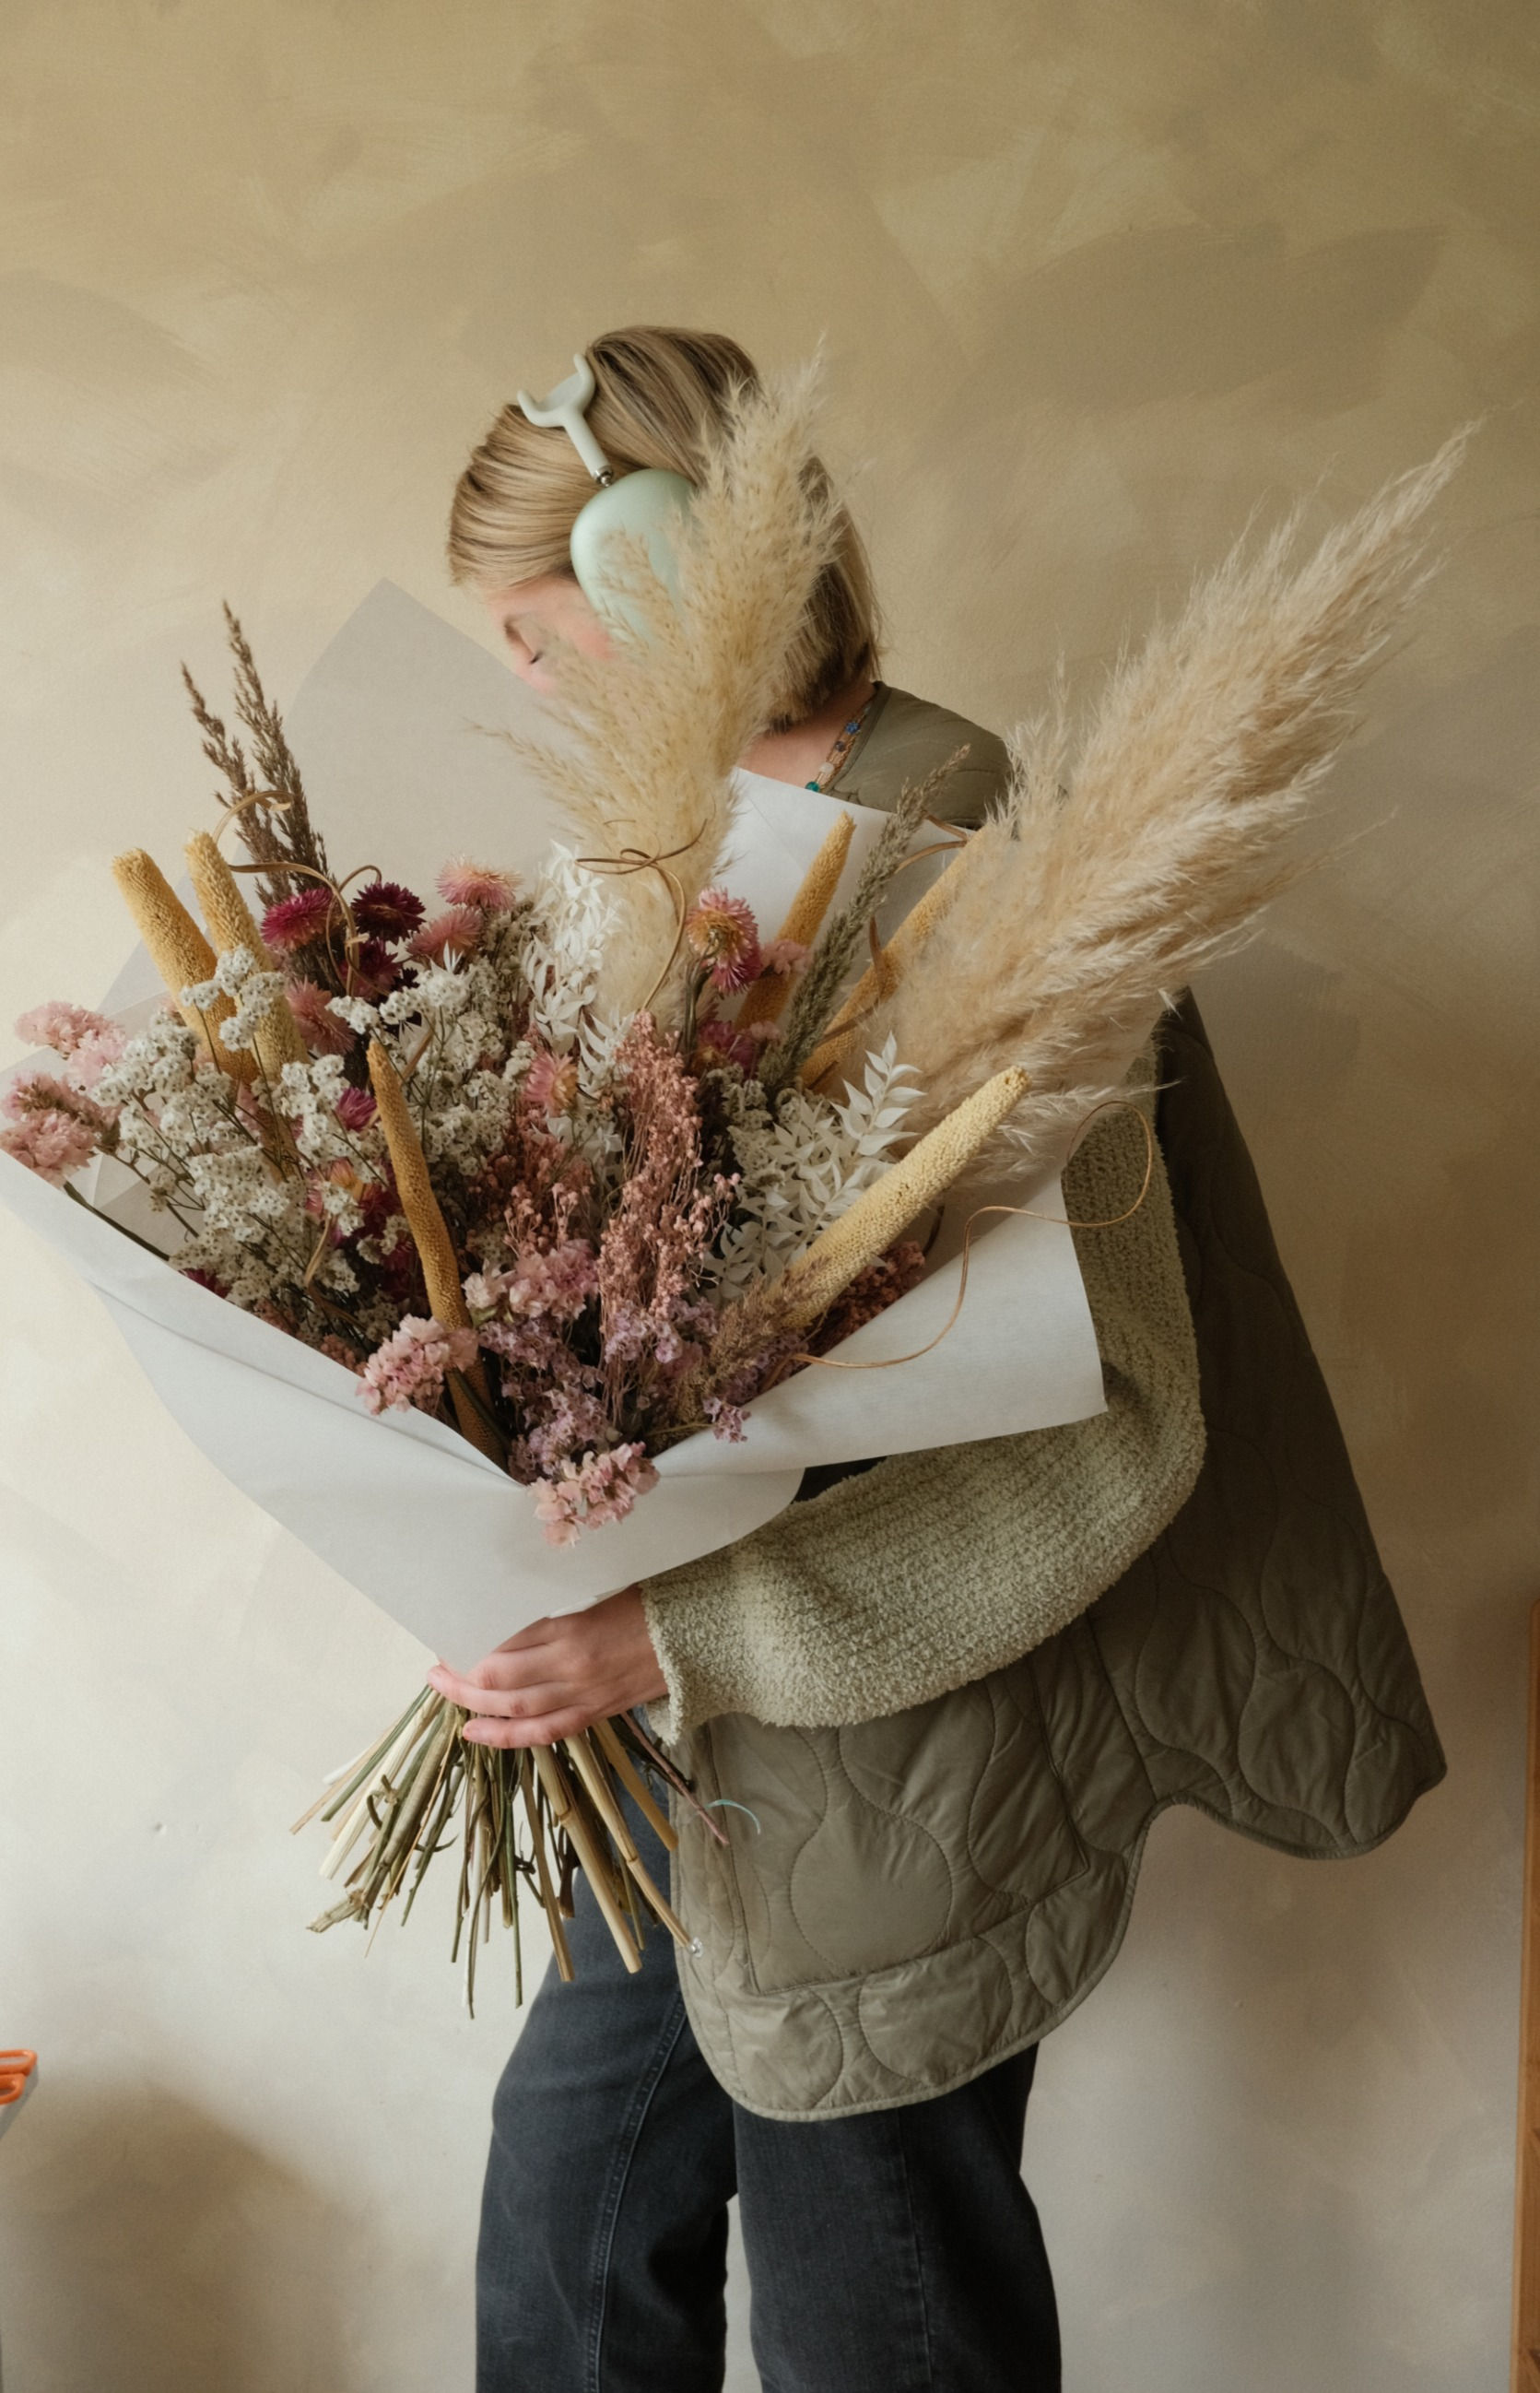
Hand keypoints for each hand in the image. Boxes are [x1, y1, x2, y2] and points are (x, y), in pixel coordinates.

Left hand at [425, 1585, 665, 1747]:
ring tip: (445, 1695)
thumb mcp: (599, 1591)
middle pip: (499, 1682)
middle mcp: (571, 1669)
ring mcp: (583, 1697)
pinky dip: (507, 1736)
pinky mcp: (595, 1713)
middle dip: (460, 1677)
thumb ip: (555, 1607)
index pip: (504, 1644)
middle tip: (435, 1667)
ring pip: (515, 1711)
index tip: (451, 1631)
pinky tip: (477, 1733)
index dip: (471, 1643)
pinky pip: (544, 1732)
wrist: (700, 1637)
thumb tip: (510, 1611)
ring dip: (473, 1707)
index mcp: (573, 1630)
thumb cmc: (650, 1603)